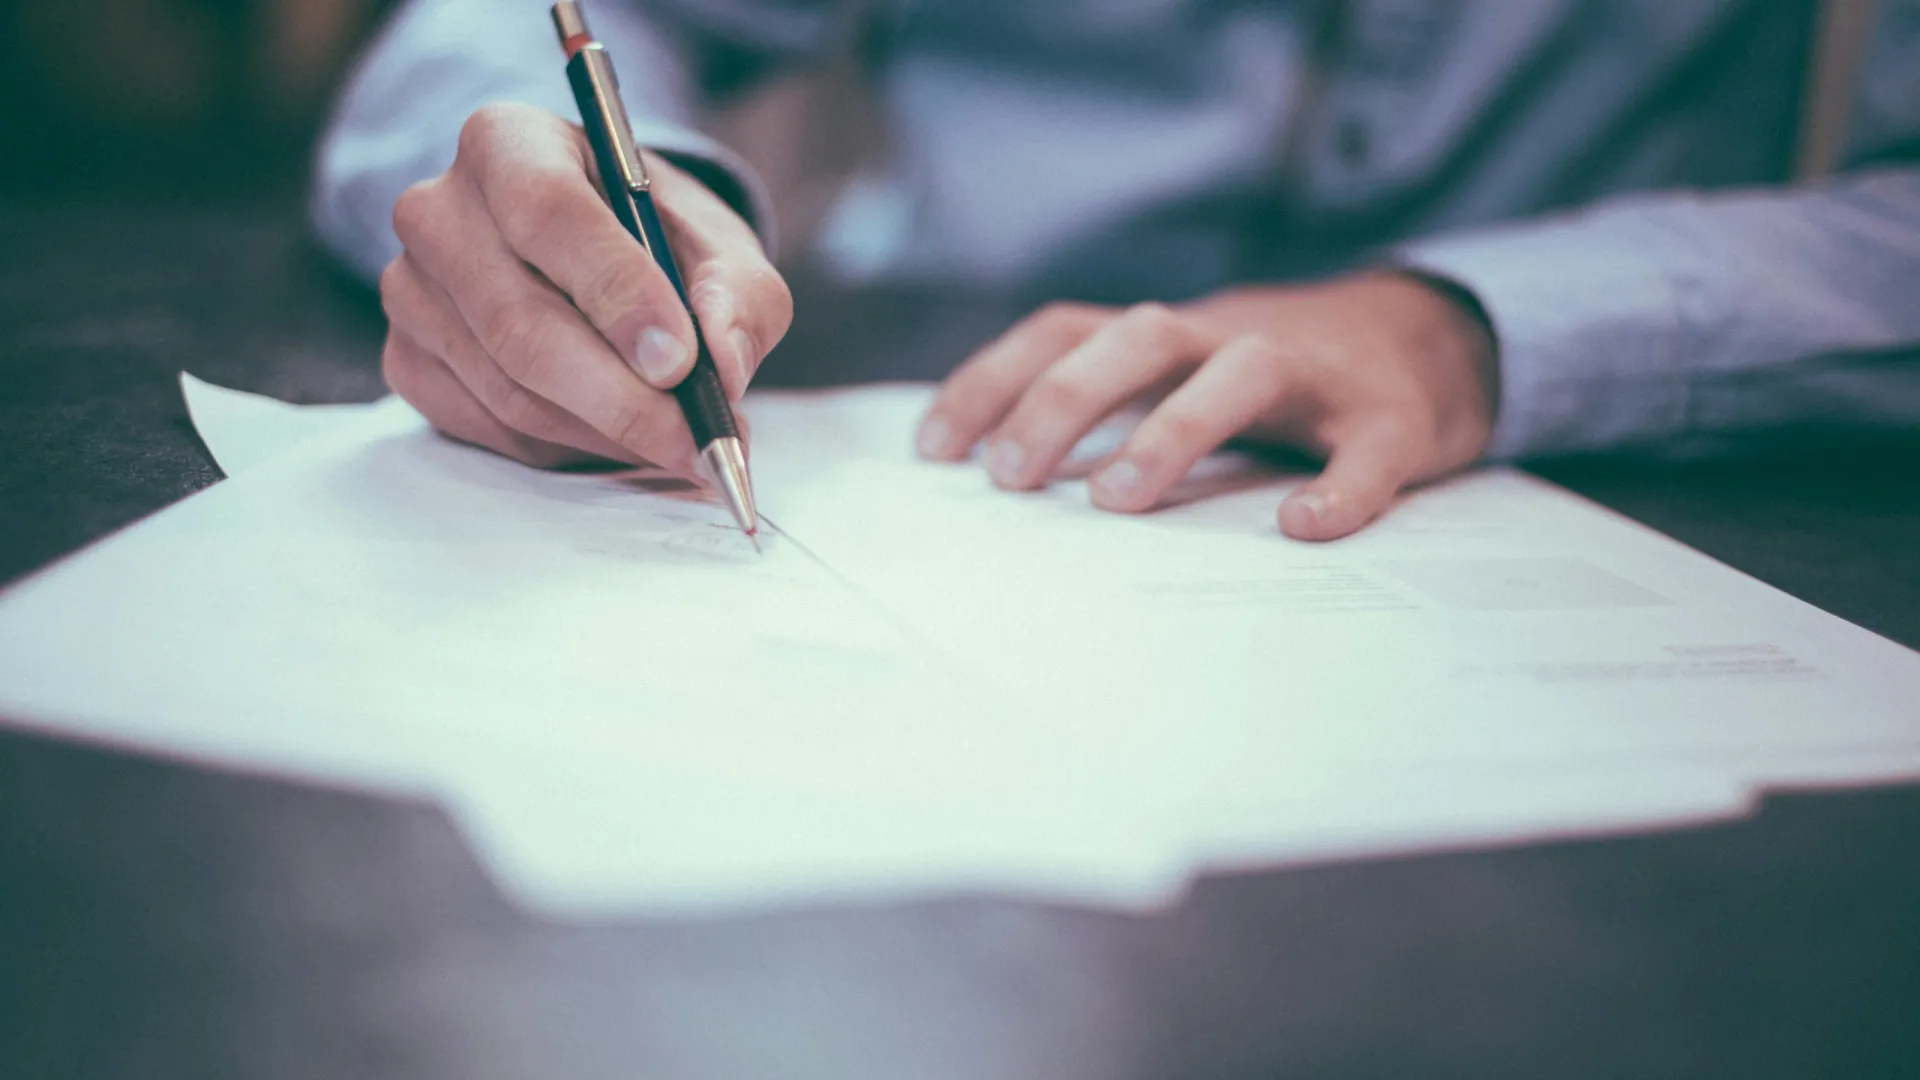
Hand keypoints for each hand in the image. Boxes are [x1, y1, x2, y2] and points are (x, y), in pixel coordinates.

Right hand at [379, 103, 791, 471]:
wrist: (596, 256)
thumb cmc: (655, 239)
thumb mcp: (718, 246)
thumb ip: (738, 296)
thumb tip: (724, 366)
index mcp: (508, 143)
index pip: (549, 213)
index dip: (617, 293)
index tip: (680, 361)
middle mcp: (438, 210)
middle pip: (521, 323)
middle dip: (623, 398)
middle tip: (697, 440)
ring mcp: (410, 290)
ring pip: (509, 389)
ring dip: (606, 433)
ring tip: (679, 444)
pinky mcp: (407, 359)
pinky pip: (490, 427)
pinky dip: (567, 448)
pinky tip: (617, 437)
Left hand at [914, 272, 1499, 539]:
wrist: (1431, 342)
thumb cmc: (1274, 381)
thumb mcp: (1182, 376)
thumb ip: (1107, 410)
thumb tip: (994, 480)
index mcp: (1170, 336)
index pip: (1066, 331)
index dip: (994, 379)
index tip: (933, 450)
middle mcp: (1231, 338)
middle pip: (1139, 337)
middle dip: (1065, 399)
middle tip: (1010, 478)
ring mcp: (1315, 375)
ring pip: (1241, 373)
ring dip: (1173, 428)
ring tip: (1118, 500)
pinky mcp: (1392, 419)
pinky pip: (1367, 450)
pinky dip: (1340, 487)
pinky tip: (1304, 527)